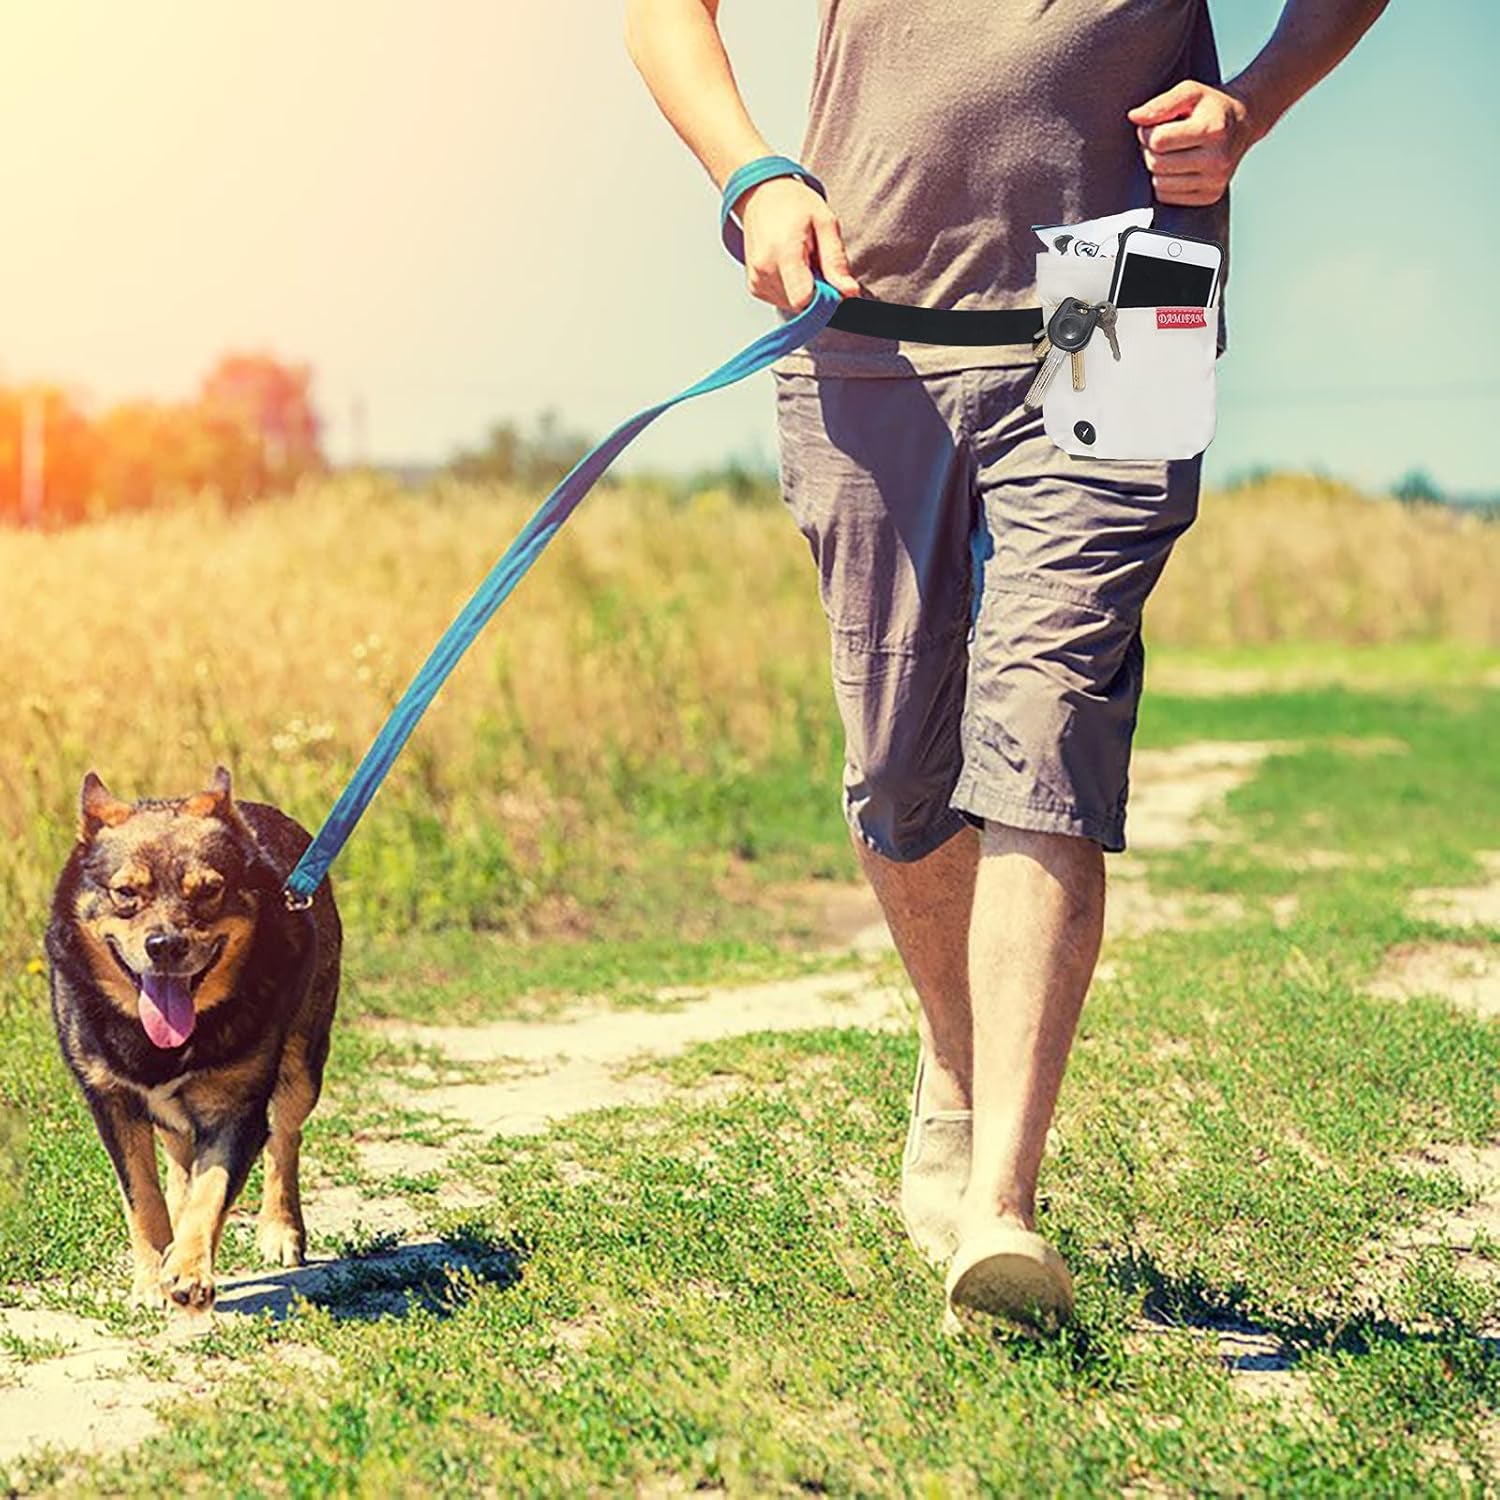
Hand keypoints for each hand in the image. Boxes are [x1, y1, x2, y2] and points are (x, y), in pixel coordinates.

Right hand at [736, 176, 860, 310]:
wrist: (762, 194)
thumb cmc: (794, 204)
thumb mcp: (825, 222)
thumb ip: (836, 261)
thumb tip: (849, 292)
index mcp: (782, 253)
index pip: (804, 300)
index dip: (825, 299)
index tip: (833, 283)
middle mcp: (764, 270)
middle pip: (801, 305)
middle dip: (817, 291)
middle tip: (817, 261)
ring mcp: (756, 281)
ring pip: (792, 305)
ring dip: (805, 289)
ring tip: (803, 260)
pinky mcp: (755, 287)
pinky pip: (782, 301)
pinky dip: (792, 289)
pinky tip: (792, 266)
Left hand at [1127, 80, 1257, 206]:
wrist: (1243, 123)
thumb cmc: (1210, 106)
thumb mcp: (1189, 92)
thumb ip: (1161, 103)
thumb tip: (1134, 117)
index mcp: (1213, 130)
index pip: (1158, 141)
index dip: (1147, 131)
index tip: (1156, 125)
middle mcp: (1217, 159)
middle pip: (1156, 163)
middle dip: (1151, 150)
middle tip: (1163, 138)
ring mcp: (1215, 181)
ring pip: (1158, 183)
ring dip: (1157, 167)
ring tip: (1172, 151)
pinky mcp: (1210, 196)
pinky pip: (1166, 197)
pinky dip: (1165, 182)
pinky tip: (1178, 167)